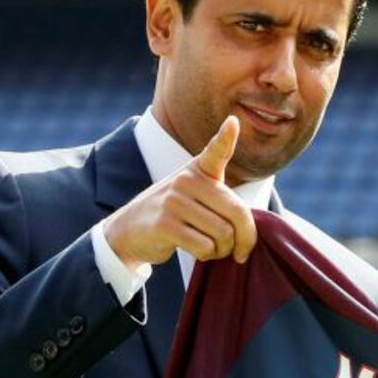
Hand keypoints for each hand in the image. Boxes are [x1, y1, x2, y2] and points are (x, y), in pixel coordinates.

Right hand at [103, 115, 256, 268]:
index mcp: (197, 170)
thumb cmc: (174, 215)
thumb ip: (221, 201)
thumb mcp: (193, 196)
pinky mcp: (165, 224)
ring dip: (223, 250)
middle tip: (238, 251)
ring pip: (223, 234)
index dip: (226, 137)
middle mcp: (186, 181)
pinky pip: (205, 247)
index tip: (233, 121)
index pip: (216, 151)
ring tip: (212, 248)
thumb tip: (249, 230)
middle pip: (237, 213)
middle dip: (244, 239)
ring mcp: (174, 201)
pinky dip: (207, 256)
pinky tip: (198, 251)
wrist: (128, 230)